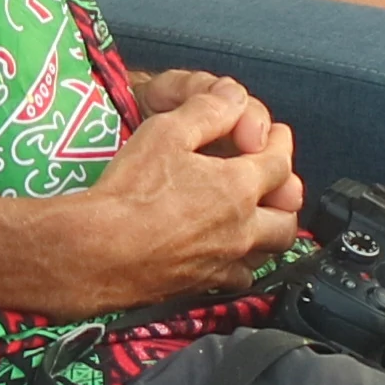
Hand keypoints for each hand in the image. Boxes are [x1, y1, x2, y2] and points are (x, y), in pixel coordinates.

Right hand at [37, 76, 302, 310]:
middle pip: (287, 215)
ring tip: (256, 219)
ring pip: (269, 251)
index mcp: (239, 187)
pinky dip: (242, 264)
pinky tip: (227, 255)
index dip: (281, 145)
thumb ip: (207, 111)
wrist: (97, 252)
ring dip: (269, 231)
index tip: (276, 137)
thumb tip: (235, 97)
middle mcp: (242, 229)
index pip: (281, 163)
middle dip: (285, 196)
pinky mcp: (204, 287)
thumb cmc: (130, 191)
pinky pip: (240, 278)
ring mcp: (224, 262)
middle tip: (274, 183)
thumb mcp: (166, 132)